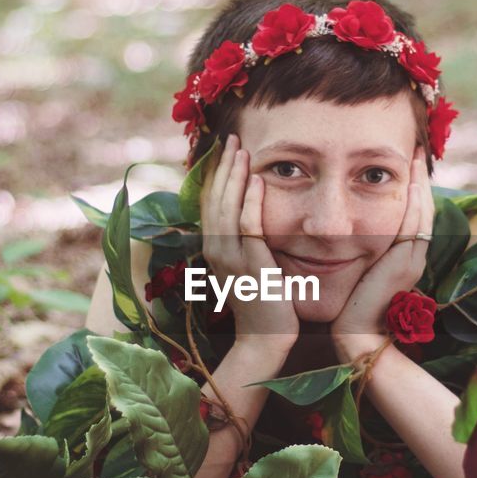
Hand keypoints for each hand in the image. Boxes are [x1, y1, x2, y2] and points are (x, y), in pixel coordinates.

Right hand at [200, 135, 298, 348]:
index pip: (210, 203)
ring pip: (227, 207)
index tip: (224, 150)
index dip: (215, 175)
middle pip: (214, 199)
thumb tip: (252, 218)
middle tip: (232, 139)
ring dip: (234, 175)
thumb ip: (246, 242)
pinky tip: (257, 180)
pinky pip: (248, 225)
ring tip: (242, 149)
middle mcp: (216, 251)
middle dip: (223, 166)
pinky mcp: (251, 264)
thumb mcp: (249, 266)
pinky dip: (251, 200)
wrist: (266, 339)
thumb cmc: (264, 304)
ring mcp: (231, 258)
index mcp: (213, 249)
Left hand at [331, 149, 433, 361]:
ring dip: (420, 185)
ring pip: (423, 214)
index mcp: (402, 260)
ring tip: (416, 160)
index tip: (406, 168)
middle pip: (423, 210)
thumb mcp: (357, 274)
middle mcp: (412, 258)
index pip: (413, 218)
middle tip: (417, 154)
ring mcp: (412, 261)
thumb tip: (343, 235)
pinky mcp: (405, 265)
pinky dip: (415, 204)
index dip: (413, 192)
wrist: (354, 335)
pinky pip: (415, 227)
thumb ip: (359, 255)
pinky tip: (412, 183)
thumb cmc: (348, 309)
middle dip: (420, 181)